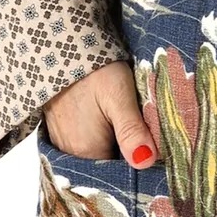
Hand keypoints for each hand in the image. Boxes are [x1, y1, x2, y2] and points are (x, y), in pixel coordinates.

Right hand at [43, 60, 160, 167]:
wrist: (60, 42)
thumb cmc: (94, 69)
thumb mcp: (119, 96)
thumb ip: (132, 131)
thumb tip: (146, 162)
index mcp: (86, 150)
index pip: (118, 174)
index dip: (138, 167)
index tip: (156, 158)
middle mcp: (70, 151)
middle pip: (106, 166)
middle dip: (127, 158)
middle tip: (149, 142)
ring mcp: (62, 139)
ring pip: (96, 154)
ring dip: (114, 147)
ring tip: (133, 133)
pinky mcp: (60, 126)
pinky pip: (84, 143)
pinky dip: (99, 138)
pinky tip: (111, 125)